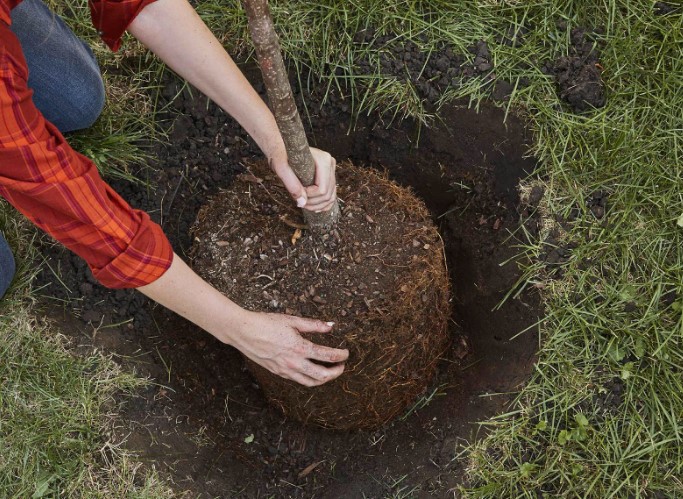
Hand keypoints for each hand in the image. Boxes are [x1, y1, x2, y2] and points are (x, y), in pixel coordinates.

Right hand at [229, 310, 348, 386]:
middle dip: (336, 372)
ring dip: (323, 379)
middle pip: (322, 375)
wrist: (244, 332)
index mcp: (300, 348)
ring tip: (330, 373)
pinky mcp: (278, 372)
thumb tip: (330, 326)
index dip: (340, 355)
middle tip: (342, 366)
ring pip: (310, 382)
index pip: (327, 356)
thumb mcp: (292, 320)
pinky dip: (309, 379)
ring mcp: (285, 370)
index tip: (346, 353)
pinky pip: (298, 380)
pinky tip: (312, 371)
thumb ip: (313, 325)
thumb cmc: (266, 323)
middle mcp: (294, 362)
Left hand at [270, 147, 336, 211]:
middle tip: (299, 203)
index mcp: (323, 160)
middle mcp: (330, 163)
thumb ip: (292, 185)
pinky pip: (331, 195)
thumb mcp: (282, 169)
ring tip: (304, 204)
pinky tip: (313, 207)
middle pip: (327, 194)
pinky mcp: (329, 176)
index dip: (309, 196)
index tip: (297, 193)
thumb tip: (302, 202)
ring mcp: (331, 170)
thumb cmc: (281, 156)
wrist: (282, 150)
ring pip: (331, 196)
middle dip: (313, 203)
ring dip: (318, 205)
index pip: (322, 188)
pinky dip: (323, 204)